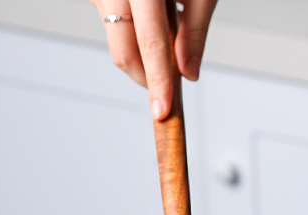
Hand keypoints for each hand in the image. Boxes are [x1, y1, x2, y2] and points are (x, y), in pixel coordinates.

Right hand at [90, 0, 217, 119]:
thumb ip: (194, 30)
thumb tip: (188, 74)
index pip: (149, 44)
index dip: (158, 82)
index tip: (162, 111)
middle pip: (123, 53)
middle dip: (148, 77)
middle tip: (170, 82)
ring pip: (118, 42)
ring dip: (144, 49)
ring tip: (165, 17)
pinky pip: (113, 24)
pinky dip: (135, 30)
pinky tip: (152, 9)